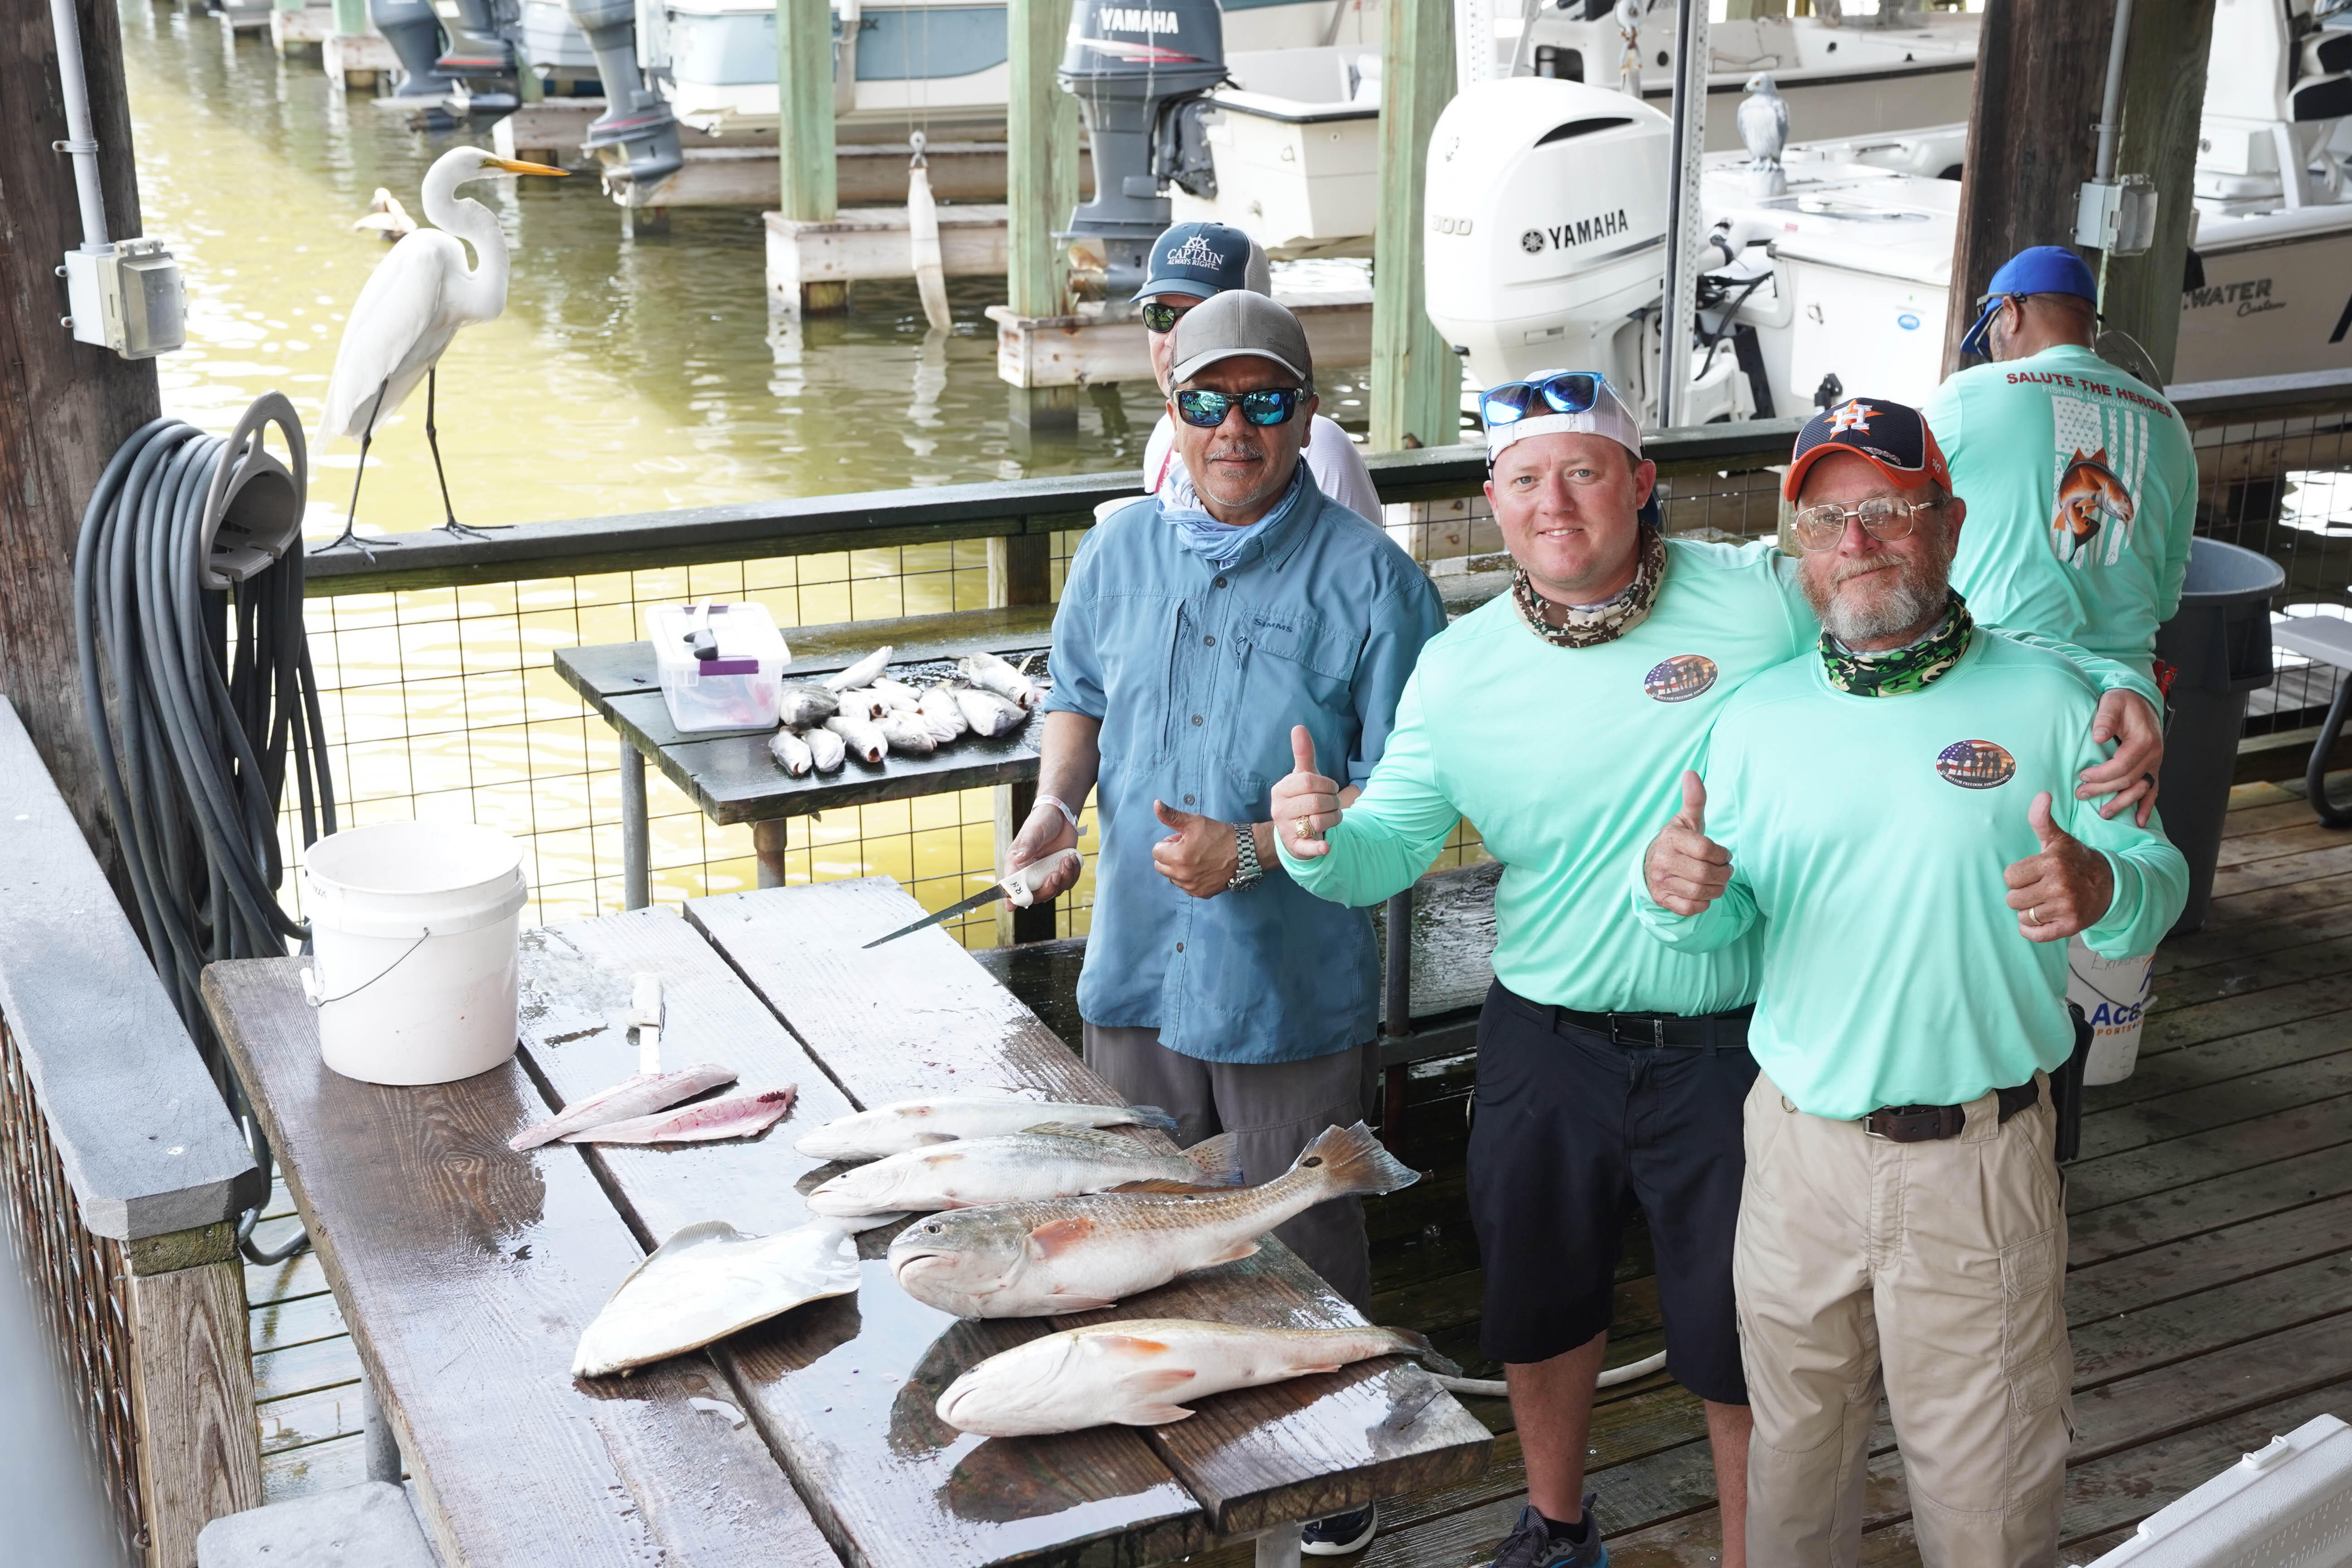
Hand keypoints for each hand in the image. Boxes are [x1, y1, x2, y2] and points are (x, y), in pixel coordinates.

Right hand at [1007, 799, 1082, 900]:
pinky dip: (1073, 874)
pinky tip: (1072, 858)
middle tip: (1055, 875)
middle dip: (1047, 889)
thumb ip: (1028, 845)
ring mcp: (1047, 874)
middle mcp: (1031, 873)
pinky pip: (1068, 883)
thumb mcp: (1033, 831)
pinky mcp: (1061, 872)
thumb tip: (1019, 859)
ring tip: (1067, 859)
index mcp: (1017, 865)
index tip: (1011, 907)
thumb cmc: (1041, 821)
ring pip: (1055, 891)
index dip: (1011, 898)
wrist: (1061, 816)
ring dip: (1064, 878)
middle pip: (1036, 895)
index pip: (1011, 886)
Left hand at [1151, 800, 1239, 897]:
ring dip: (1178, 868)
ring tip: (1196, 858)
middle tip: (1188, 848)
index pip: (1156, 851)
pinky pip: (1185, 886)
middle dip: (1170, 856)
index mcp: (1177, 857)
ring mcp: (1191, 887)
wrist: (1243, 853)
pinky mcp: (1200, 893)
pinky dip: (1189, 878)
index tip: (1182, 839)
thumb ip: (1171, 816)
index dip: (1168, 843)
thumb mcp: (1194, 822)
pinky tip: (1202, 869)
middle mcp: (1182, 875)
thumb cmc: (1218, 835)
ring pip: (1172, 877)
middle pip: (1161, 866)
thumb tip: (1156, 804)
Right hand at [1271, 727, 1343, 858]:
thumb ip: (1303, 754)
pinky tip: (1326, 847)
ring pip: (1318, 820)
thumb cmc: (1302, 799)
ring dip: (1334, 818)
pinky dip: (1318, 848)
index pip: (1309, 781)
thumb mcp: (1303, 777)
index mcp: (1280, 790)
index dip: (1327, 784)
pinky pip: (1307, 847)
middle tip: (1333, 803)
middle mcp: (1279, 810)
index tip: (1330, 787)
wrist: (1295, 833)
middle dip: (1333, 801)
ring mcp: (1286, 829)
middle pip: (1317, 801)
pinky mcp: (1296, 847)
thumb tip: (1299, 727)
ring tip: (1331, 816)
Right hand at [1644, 771, 1731, 916]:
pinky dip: (1703, 903)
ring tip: (1718, 882)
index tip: (1724, 854)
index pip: (1707, 849)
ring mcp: (1660, 882)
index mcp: (1670, 838)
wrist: (1650, 866)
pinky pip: (1690, 908)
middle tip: (1726, 870)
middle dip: (1723, 874)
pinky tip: (1703, 894)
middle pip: (1705, 873)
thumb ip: (1694, 800)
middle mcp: (1661, 861)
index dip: (1722, 854)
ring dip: (1717, 889)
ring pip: (1700, 892)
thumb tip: (1691, 773)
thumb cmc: (1678, 842)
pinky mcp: (1662, 900)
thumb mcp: (1687, 820)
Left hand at [2005, 791, 2113, 941]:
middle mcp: (2060, 885)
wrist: (2110, 884)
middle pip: (2013, 899)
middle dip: (2021, 895)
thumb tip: (2042, 795)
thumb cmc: (2075, 860)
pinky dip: (2032, 930)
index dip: (2017, 877)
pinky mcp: (2072, 927)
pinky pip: (2035, 935)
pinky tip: (2042, 919)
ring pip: (2023, 917)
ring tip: (2045, 901)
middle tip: (2038, 889)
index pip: (2010, 877)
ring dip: (2029, 912)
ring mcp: (2067, 908)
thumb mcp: (2059, 839)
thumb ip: (2042, 820)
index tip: (2032, 874)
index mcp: (2052, 863)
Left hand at [2076, 690, 2162, 825]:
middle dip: (2104, 790)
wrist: (2140, 700)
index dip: (2101, 774)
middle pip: (2128, 780)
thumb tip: (2098, 737)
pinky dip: (2147, 806)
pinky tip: (2140, 821)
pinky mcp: (2153, 768)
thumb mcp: (2112, 703)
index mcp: (2144, 740)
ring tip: (2104, 814)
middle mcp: (2153, 754)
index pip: (2122, 765)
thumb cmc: (2124, 702)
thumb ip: (2106, 719)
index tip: (2082, 776)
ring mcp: (2155, 763)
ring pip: (2141, 789)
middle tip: (2081, 794)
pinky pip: (2153, 790)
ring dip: (2123, 803)